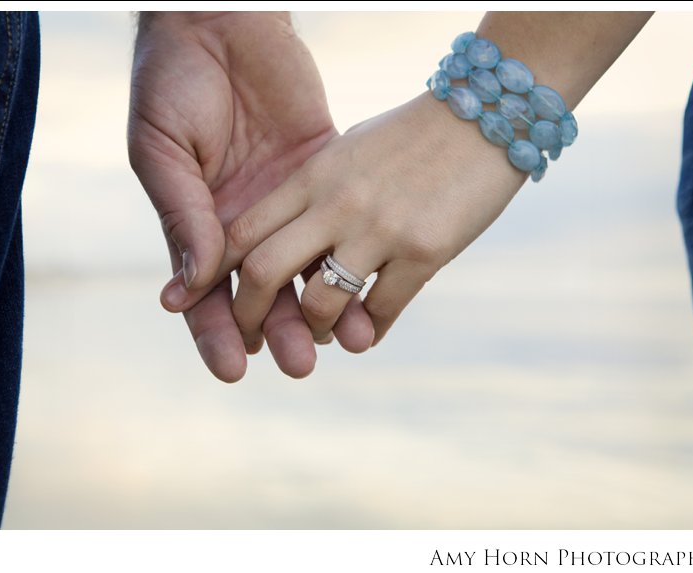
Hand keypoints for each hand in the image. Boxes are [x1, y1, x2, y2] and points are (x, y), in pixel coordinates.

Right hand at [128, 12, 372, 381]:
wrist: (222, 20)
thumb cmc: (174, 82)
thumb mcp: (164, 149)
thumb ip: (182, 215)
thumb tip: (194, 285)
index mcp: (201, 222)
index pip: (208, 294)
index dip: (217, 332)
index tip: (232, 368)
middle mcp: (248, 223)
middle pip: (266, 293)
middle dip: (280, 330)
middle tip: (299, 362)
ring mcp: (291, 203)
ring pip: (310, 268)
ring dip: (325, 307)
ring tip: (345, 340)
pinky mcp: (327, 174)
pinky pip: (343, 225)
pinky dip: (355, 256)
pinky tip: (371, 288)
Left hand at [222, 94, 527, 346]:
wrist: (485, 113)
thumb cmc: (413, 135)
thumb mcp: (349, 152)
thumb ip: (314, 191)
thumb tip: (289, 233)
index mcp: (312, 175)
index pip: (242, 230)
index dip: (214, 271)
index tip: (207, 297)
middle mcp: (337, 203)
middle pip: (263, 272)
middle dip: (246, 315)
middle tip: (252, 338)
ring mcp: (380, 228)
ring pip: (320, 304)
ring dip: (316, 330)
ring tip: (323, 333)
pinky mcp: (424, 250)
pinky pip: (382, 311)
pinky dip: (369, 331)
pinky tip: (368, 331)